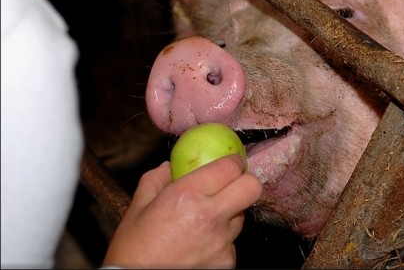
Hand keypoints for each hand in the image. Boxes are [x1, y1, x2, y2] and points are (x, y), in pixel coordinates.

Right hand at [102, 155, 261, 267]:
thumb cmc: (133, 250)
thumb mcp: (137, 208)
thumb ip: (155, 180)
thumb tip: (170, 166)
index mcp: (187, 195)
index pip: (230, 167)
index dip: (234, 162)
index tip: (230, 164)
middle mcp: (209, 217)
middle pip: (251, 187)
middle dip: (245, 183)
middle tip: (232, 185)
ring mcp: (221, 242)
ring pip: (241, 217)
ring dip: (229, 214)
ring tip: (204, 223)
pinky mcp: (226, 262)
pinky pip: (231, 243)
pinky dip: (221, 241)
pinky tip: (201, 245)